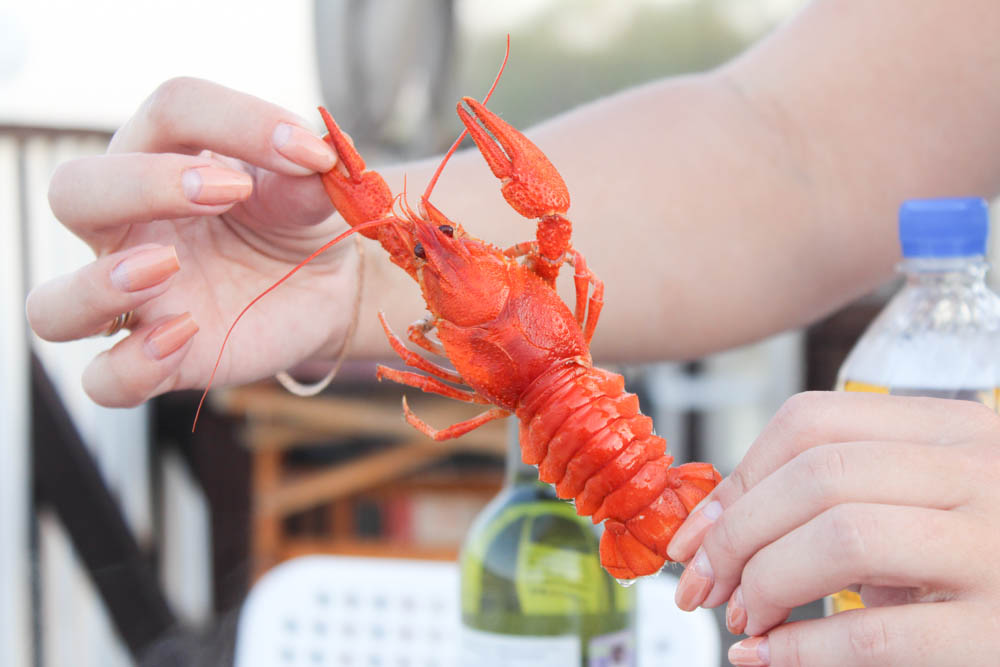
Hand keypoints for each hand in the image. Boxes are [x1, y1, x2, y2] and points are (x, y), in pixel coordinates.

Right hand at [26, 78, 359, 406]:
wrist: (324, 289)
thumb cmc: (295, 224)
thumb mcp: (311, 191)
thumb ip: (307, 172)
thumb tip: (314, 156)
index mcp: (164, 159)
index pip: (171, 111)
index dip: (237, 121)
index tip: (307, 154)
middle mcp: (129, 228)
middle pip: (74, 192)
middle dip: (142, 185)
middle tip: (227, 192)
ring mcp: (135, 300)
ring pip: (51, 305)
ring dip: (98, 285)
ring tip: (167, 266)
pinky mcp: (158, 361)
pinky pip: (105, 379)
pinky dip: (132, 364)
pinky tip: (187, 335)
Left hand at [665, 391, 999, 665]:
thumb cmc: (978, 558)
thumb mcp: (917, 504)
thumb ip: (837, 495)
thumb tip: (714, 522)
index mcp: (954, 431)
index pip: (812, 420)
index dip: (737, 475)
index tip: (696, 530)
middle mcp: (982, 474)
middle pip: (817, 473)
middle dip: (736, 533)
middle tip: (703, 585)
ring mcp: (998, 550)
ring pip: (842, 535)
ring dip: (765, 579)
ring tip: (744, 618)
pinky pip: (880, 633)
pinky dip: (803, 649)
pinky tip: (766, 658)